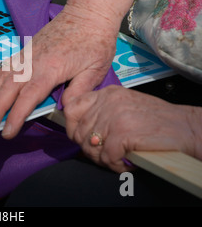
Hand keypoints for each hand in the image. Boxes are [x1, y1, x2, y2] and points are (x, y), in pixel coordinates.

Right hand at [0, 4, 119, 138]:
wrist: (87, 14)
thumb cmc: (95, 42)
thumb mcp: (96, 69)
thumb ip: (79, 91)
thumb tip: (65, 110)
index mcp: (51, 68)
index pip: (29, 96)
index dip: (16, 115)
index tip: (7, 132)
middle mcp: (33, 61)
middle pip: (8, 87)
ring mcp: (25, 55)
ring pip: (1, 77)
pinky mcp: (24, 51)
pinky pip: (2, 66)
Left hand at [64, 85, 200, 172]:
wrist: (186, 127)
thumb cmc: (158, 120)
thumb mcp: (125, 106)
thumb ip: (102, 112)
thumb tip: (79, 130)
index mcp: (107, 94)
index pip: (71, 107)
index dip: (71, 127)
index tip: (79, 137)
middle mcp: (108, 102)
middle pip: (78, 131)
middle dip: (88, 149)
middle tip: (104, 155)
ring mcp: (114, 116)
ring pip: (90, 147)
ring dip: (102, 159)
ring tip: (116, 160)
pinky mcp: (122, 133)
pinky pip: (106, 157)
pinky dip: (115, 165)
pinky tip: (126, 163)